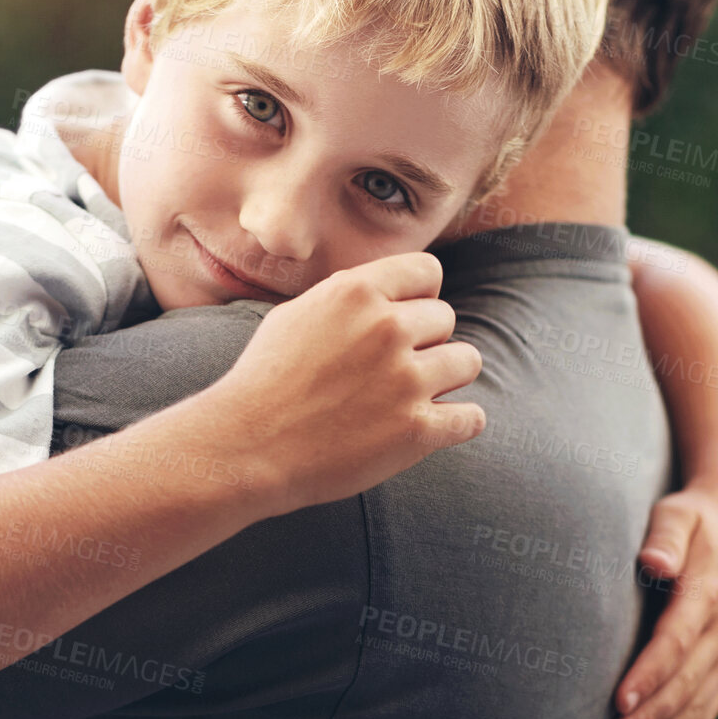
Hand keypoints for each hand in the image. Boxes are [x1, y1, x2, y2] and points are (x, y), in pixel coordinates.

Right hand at [213, 252, 483, 514]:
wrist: (245, 447)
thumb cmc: (264, 381)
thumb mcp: (298, 314)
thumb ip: (348, 297)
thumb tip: (388, 289)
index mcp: (357, 292)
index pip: (428, 271)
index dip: (421, 296)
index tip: (408, 320)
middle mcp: (387, 328)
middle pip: (446, 319)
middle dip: (426, 342)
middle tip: (394, 370)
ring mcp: (406, 380)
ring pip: (467, 362)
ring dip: (446, 378)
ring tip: (413, 396)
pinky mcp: (417, 430)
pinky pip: (472, 417)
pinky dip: (458, 423)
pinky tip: (434, 426)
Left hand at [610, 476, 717, 718]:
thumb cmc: (694, 520)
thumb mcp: (678, 514)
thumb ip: (665, 538)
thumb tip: (652, 561)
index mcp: (706, 594)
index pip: (676, 642)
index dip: (649, 674)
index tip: (619, 699)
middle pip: (685, 683)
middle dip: (650, 717)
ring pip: (698, 706)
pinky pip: (706, 710)